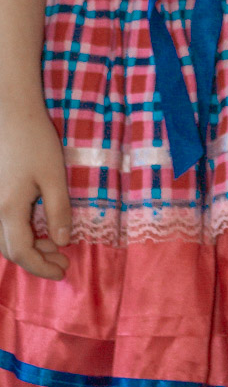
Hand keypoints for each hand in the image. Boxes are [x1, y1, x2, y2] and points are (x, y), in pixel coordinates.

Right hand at [0, 103, 71, 278]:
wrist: (11, 114)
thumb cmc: (35, 142)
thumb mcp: (54, 176)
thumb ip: (58, 211)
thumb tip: (63, 241)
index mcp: (8, 210)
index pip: (22, 253)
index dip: (41, 267)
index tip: (63, 271)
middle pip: (10, 250)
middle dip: (37, 259)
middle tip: (63, 259)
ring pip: (3, 239)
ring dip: (28, 247)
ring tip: (54, 244)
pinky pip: (1, 225)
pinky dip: (18, 233)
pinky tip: (37, 228)